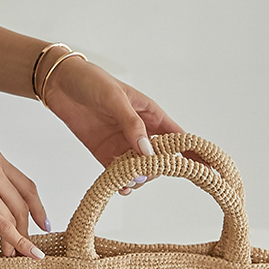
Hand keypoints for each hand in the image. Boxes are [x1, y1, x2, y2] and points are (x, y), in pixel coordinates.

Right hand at [0, 133, 49, 259]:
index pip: (26, 185)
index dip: (37, 206)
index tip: (41, 220)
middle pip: (23, 203)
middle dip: (27, 227)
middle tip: (28, 243)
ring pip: (15, 217)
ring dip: (19, 238)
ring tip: (15, 254)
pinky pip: (5, 226)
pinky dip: (19, 242)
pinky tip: (28, 253)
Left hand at [41, 56, 184, 192]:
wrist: (58, 82)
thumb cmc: (91, 81)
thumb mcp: (115, 98)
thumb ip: (132, 125)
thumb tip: (148, 152)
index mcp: (151, 115)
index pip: (180, 138)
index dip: (195, 154)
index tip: (209, 171)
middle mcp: (140, 132)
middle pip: (160, 160)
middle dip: (156, 170)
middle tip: (145, 174)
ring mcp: (122, 143)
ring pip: (139, 170)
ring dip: (137, 179)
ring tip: (128, 182)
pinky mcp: (103, 151)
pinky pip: (117, 172)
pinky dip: (120, 181)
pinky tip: (119, 187)